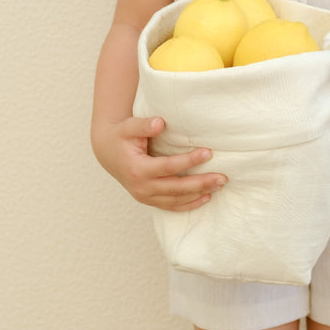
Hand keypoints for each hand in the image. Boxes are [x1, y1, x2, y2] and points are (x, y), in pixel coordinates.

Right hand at [94, 116, 226, 210]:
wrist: (107, 151)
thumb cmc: (121, 136)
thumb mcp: (128, 126)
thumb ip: (144, 125)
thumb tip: (161, 123)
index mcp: (137, 169)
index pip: (168, 167)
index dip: (189, 160)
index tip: (209, 152)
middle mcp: (141, 187)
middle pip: (176, 188)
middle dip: (201, 183)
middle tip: (222, 177)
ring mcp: (145, 196)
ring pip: (176, 200)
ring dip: (198, 194)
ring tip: (219, 186)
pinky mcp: (148, 199)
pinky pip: (171, 206)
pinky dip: (188, 204)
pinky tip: (205, 198)